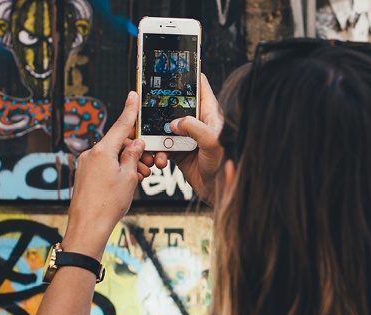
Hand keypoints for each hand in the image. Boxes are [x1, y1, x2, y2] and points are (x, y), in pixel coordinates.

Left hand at [63, 91, 152, 258]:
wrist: (88, 226)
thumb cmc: (108, 204)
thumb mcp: (129, 177)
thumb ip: (133, 156)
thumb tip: (135, 144)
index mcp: (103, 150)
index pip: (121, 125)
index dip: (130, 110)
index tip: (133, 95)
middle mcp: (91, 154)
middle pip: (118, 142)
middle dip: (135, 150)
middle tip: (149, 163)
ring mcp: (86, 165)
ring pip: (112, 156)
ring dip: (128, 163)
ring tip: (139, 178)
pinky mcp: (84, 175)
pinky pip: (104, 165)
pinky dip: (117, 169)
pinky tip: (126, 182)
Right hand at [150, 74, 223, 203]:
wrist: (219, 191)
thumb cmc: (224, 165)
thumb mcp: (212, 142)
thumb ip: (194, 128)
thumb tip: (175, 123)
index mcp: (210, 113)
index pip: (199, 85)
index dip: (187, 74)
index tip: (171, 67)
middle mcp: (198, 121)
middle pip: (175, 104)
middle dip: (160, 107)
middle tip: (147, 108)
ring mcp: (187, 136)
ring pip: (164, 126)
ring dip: (155, 134)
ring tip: (151, 142)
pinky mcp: (179, 151)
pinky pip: (162, 146)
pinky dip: (157, 152)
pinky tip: (159, 159)